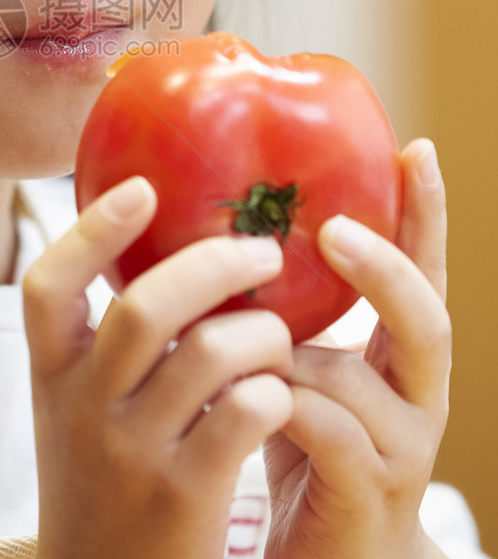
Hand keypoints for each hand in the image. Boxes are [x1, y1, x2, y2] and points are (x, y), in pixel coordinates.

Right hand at [23, 176, 293, 558]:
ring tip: (276, 337)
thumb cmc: (104, 482)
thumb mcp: (77, 411)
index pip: (46, 286)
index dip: (92, 230)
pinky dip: (275, 390)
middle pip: (147, 307)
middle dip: (216, 264)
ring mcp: (132, 454)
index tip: (142, 187)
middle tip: (263, 251)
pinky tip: (276, 396)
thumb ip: (106, 346)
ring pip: (213, 352)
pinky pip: (248, 412)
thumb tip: (172, 254)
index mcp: (52, 376)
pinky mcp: (185, 496)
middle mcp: (83, 408)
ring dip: (263, 332)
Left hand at [264, 138, 451, 558]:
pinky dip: (279, 403)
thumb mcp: (293, 369)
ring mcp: (402, 448)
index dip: (425, 214)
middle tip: (334, 229)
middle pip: (425, 318)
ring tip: (230, 338)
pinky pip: (327, 431)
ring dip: (285, 349)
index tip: (414, 149)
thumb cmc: (297, 447)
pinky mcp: (368, 492)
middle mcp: (418, 396)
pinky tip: (242, 393)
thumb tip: (218, 235)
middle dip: (382, 267)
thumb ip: (280, 314)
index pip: (423, 273)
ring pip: (353, 376)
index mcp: (399, 357)